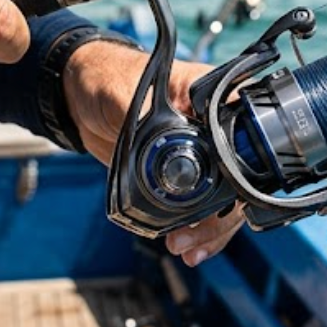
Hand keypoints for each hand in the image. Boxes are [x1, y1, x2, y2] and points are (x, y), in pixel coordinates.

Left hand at [62, 40, 244, 265]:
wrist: (80, 97)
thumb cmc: (106, 78)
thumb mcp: (125, 96)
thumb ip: (147, 122)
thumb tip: (165, 156)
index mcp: (213, 98)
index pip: (245, 142)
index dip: (239, 179)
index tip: (218, 209)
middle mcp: (214, 127)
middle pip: (239, 180)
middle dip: (221, 217)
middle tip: (193, 238)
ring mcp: (201, 153)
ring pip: (223, 200)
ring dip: (209, 229)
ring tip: (187, 248)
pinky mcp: (181, 174)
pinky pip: (201, 206)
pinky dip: (196, 228)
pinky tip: (187, 244)